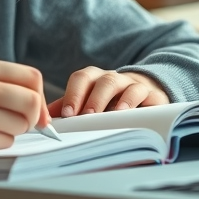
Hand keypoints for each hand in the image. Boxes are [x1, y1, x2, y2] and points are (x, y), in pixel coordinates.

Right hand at [0, 56, 50, 155]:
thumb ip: (1, 84)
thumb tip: (41, 110)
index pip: (32, 77)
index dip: (39, 96)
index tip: (35, 110)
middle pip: (32, 102)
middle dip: (32, 118)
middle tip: (18, 124)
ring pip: (20, 126)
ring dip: (10, 131)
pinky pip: (4, 143)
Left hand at [47, 67, 169, 117]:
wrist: (146, 97)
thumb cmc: (111, 103)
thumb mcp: (89, 104)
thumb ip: (69, 109)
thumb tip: (45, 119)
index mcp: (95, 79)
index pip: (82, 78)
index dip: (73, 94)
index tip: (67, 114)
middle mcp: (114, 79)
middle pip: (102, 80)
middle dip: (92, 98)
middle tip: (85, 116)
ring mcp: (134, 85)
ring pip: (123, 84)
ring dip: (114, 99)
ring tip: (107, 116)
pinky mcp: (153, 95)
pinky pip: (146, 94)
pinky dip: (136, 102)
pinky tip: (127, 113)